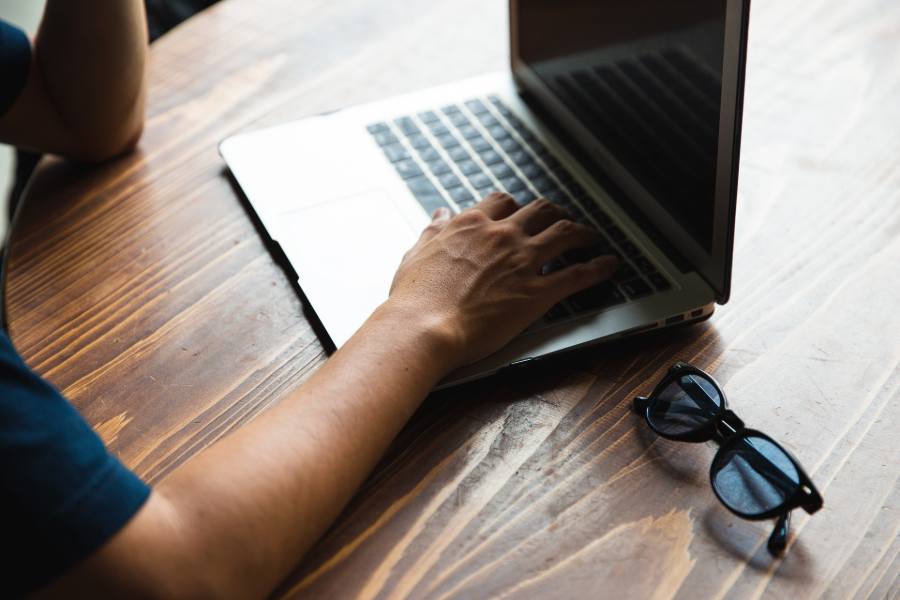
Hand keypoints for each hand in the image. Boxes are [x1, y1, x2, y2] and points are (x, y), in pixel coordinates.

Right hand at [388, 193, 618, 367]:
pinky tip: (609, 266)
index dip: (514, 206)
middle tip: (561, 219)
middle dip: (554, 212)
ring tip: (591, 237)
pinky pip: (578, 274)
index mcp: (471, 225)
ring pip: (565, 233)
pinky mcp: (537, 293)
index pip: (501, 202)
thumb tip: (440, 214)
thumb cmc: (414, 298)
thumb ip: (433, 231)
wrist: (423, 327)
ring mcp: (522, 262)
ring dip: (582, 232)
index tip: (519, 212)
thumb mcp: (416, 254)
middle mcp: (501, 236)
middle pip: (539, 210)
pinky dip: (598, 268)